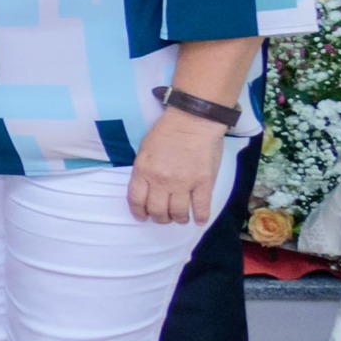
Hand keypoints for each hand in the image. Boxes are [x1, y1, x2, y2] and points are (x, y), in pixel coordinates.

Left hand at [130, 108, 232, 222]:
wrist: (194, 120)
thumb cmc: (167, 131)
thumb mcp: (145, 150)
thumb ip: (144, 171)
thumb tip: (146, 189)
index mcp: (143, 171)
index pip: (136, 200)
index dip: (138, 212)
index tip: (142, 216)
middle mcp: (161, 180)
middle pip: (157, 210)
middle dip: (159, 218)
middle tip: (163, 217)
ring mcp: (184, 183)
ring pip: (178, 212)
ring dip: (178, 218)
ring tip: (180, 217)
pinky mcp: (204, 183)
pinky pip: (201, 207)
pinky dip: (200, 217)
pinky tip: (198, 220)